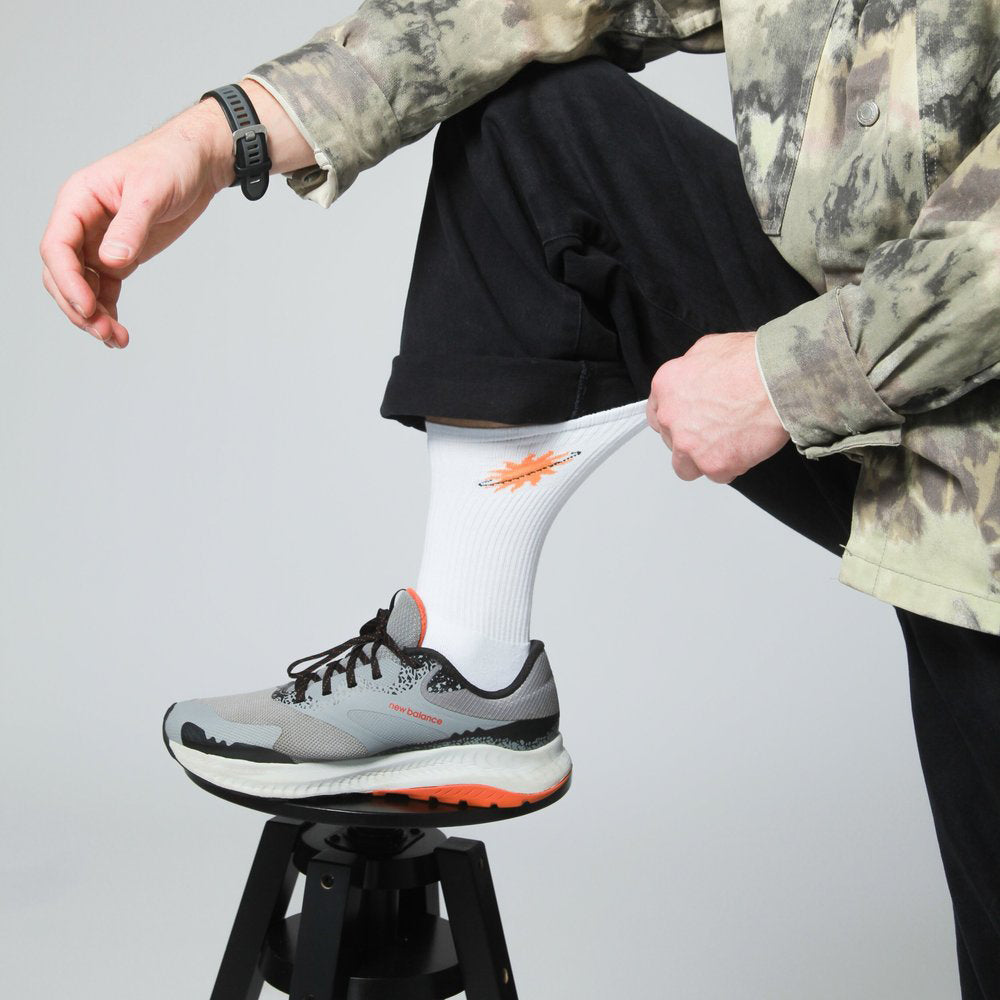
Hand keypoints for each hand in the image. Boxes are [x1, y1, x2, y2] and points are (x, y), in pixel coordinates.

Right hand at [39, 99, 232, 347]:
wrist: (199, 162)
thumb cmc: (172, 162)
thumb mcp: (152, 191)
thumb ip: (131, 226)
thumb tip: (110, 261)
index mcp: (79, 200)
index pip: (56, 246)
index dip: (67, 281)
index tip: (87, 307)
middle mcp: (82, 223)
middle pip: (63, 273)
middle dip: (78, 306)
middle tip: (104, 332)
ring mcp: (99, 241)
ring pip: (82, 286)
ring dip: (93, 315)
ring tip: (116, 338)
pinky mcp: (121, 256)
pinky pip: (104, 289)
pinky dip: (108, 310)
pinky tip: (119, 331)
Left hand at [645, 332, 789, 482]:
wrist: (778, 378)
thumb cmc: (752, 361)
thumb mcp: (710, 348)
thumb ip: (693, 369)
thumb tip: (696, 379)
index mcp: (666, 387)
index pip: (657, 416)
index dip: (676, 422)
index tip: (689, 424)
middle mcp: (671, 417)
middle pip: (672, 442)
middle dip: (692, 440)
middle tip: (719, 430)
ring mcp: (689, 444)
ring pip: (686, 467)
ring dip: (704, 460)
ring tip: (729, 446)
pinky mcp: (713, 464)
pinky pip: (717, 476)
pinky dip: (732, 466)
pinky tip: (746, 448)